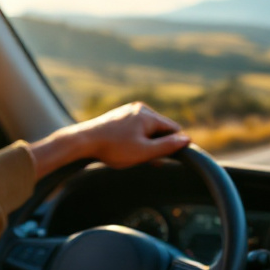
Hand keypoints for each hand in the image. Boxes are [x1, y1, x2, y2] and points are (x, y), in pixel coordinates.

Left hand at [28, 102, 190, 178]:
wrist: (83, 141)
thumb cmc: (113, 148)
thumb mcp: (144, 152)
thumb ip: (167, 146)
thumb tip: (187, 140)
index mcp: (148, 115)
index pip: (173, 129)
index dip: (173, 145)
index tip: (166, 158)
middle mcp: (140, 108)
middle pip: (160, 128)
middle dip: (158, 144)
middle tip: (148, 161)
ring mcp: (128, 111)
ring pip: (147, 129)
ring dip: (146, 143)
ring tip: (133, 156)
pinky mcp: (119, 116)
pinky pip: (136, 127)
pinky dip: (136, 139)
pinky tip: (126, 150)